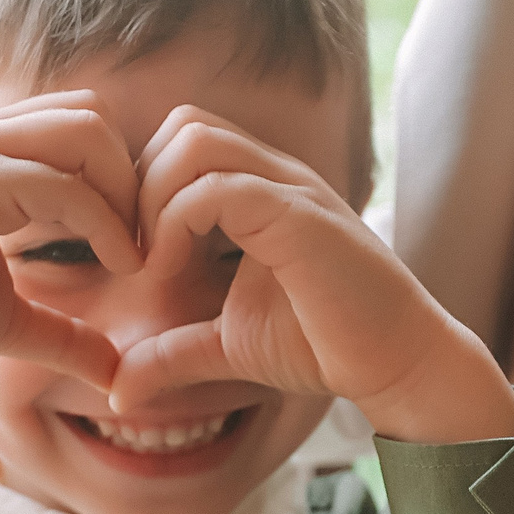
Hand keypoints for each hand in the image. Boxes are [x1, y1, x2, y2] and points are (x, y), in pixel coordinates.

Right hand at [0, 92, 140, 381]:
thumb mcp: (6, 319)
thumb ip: (63, 333)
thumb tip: (115, 370)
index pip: (82, 126)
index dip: (122, 177)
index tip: (138, 243)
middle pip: (95, 115)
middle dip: (135, 175)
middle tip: (146, 243)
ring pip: (88, 132)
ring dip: (126, 191)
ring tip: (133, 254)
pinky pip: (63, 185)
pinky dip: (105, 224)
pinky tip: (117, 267)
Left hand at [109, 108, 513, 442]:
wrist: (396, 364)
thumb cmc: (324, 345)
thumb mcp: (226, 346)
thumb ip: (171, 353)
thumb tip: (117, 390)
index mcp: (260, 188)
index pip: (183, 139)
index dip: (143, 188)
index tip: (136, 257)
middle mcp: (276, 174)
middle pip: (182, 123)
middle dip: (140, 184)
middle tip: (137, 254)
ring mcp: (291, 188)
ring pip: (194, 140)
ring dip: (154, 199)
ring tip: (154, 263)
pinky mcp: (299, 216)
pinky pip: (219, 187)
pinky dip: (176, 224)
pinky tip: (174, 274)